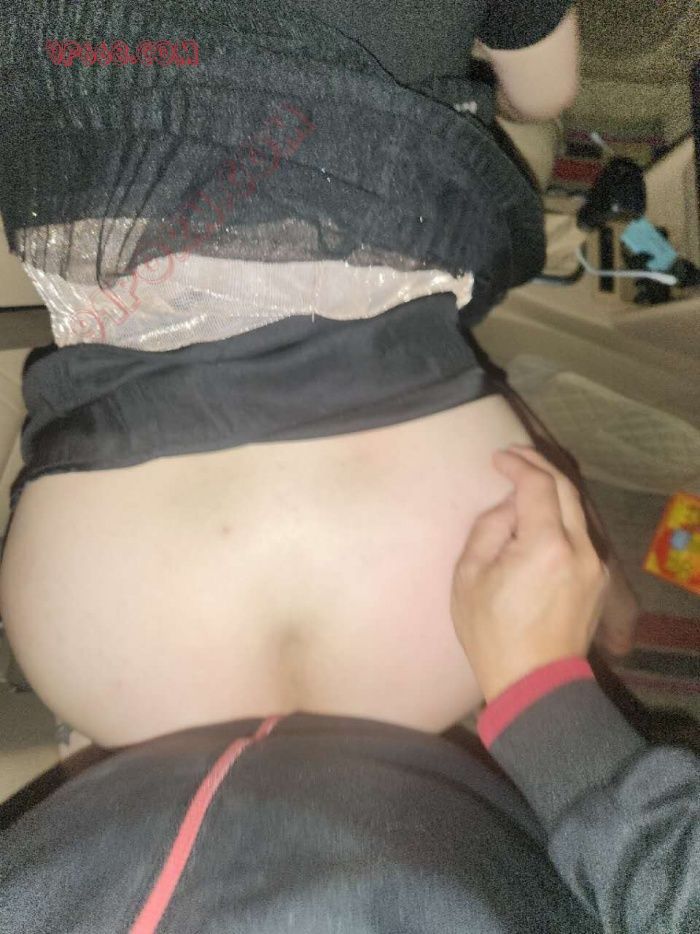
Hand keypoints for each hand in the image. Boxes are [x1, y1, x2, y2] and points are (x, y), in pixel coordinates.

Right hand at [451, 446, 608, 701]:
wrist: (534, 681)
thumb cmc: (491, 633)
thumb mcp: (469, 576)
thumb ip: (489, 527)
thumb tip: (510, 505)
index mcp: (546, 546)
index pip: (538, 484)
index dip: (517, 463)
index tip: (498, 457)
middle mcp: (581, 549)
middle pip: (566, 488)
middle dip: (538, 465)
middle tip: (512, 457)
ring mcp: (596, 565)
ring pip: (577, 509)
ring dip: (552, 490)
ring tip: (524, 482)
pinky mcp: (600, 580)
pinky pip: (581, 534)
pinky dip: (561, 516)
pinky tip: (540, 518)